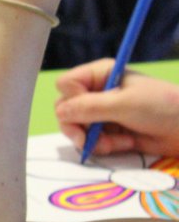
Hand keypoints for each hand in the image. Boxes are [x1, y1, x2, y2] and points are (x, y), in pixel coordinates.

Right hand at [55, 58, 178, 156]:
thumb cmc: (162, 107)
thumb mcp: (125, 104)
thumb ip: (90, 107)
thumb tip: (59, 113)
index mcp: (101, 75)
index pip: (66, 84)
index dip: (73, 98)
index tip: (90, 108)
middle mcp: (97, 92)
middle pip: (65, 109)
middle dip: (78, 126)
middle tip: (89, 138)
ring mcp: (101, 113)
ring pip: (75, 128)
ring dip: (93, 140)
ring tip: (116, 143)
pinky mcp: (108, 132)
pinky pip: (90, 141)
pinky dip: (104, 146)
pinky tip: (124, 144)